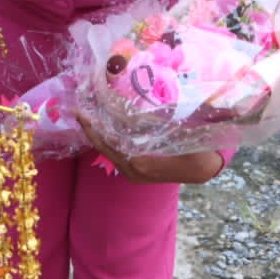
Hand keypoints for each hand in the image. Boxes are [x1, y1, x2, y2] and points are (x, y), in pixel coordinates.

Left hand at [75, 111, 224, 184]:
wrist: (202, 169)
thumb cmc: (191, 146)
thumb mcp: (172, 130)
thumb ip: (149, 121)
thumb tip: (124, 105)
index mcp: (140, 162)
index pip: (109, 142)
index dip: (94, 127)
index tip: (83, 111)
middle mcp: (132, 170)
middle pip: (103, 147)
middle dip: (90, 129)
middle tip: (77, 111)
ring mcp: (132, 173)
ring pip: (107, 151)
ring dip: (97, 134)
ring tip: (86, 116)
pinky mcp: (133, 172)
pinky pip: (114, 154)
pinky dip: (106, 140)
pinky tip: (101, 127)